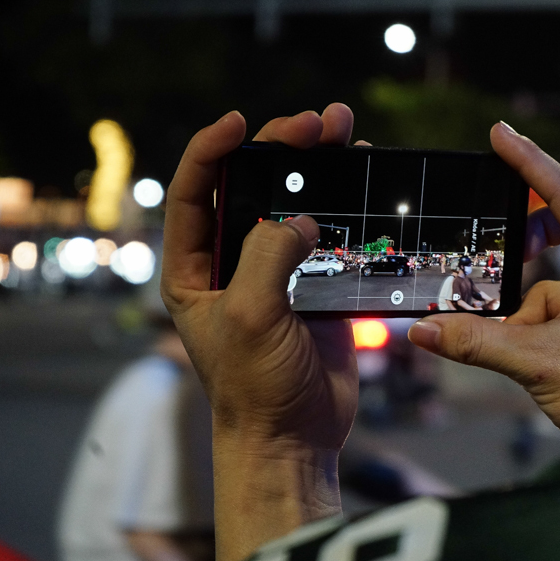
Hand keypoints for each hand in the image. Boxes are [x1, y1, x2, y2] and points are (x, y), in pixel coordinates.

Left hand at [161, 103, 361, 560]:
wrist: (294, 438)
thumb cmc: (254, 386)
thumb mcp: (248, 314)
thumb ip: (267, 254)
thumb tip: (299, 218)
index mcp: (194, 270)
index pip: (194, 194)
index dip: (213, 150)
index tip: (242, 121)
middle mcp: (232, 265)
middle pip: (253, 189)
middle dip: (282, 150)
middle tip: (317, 122)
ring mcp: (279, 275)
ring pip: (297, 206)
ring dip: (320, 170)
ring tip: (346, 133)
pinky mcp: (318, 290)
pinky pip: (332, 238)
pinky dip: (348, 209)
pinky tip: (365, 184)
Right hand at [408, 122, 559, 449]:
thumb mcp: (539, 364)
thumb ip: (477, 342)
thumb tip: (423, 329)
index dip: (528, 160)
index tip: (499, 133)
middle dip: (529, 228)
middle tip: (495, 223)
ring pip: (556, 280)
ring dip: (527, 303)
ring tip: (513, 337)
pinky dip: (537, 327)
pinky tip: (527, 358)